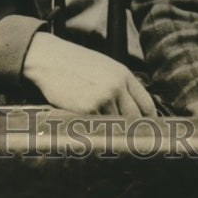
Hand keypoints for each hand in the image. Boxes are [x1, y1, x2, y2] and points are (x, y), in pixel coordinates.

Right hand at [22, 32, 156, 117]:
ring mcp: (103, 98)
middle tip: (125, 139)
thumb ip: (120, 85)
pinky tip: (83, 122)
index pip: (147, 104)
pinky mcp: (87, 109)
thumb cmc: (75, 63)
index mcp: (123, 74)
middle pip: (134, 118)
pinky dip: (91, 127)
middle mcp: (117, 86)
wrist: (49, 59)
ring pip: (114, 125)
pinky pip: (96, 126)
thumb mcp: (104, 67)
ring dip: (108, 129)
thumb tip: (133, 111)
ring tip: (98, 127)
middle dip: (130, 130)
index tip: (145, 130)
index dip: (148, 120)